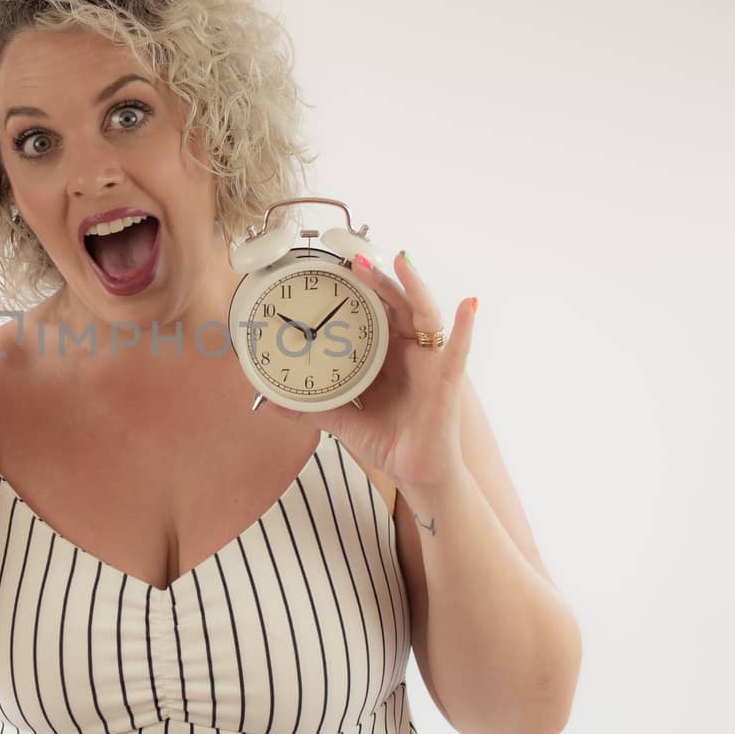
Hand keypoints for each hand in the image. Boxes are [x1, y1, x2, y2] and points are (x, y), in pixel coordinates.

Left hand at [264, 252, 475, 490]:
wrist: (417, 474)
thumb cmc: (390, 442)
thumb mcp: (344, 420)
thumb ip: (311, 409)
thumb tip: (268, 402)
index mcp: (385, 356)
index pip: (372, 314)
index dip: (358, 291)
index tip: (335, 268)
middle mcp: (408, 352)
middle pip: (395, 305)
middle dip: (378, 280)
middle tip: (355, 259)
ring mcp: (429, 362)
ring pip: (424, 314)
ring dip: (414, 286)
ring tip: (401, 261)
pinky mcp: (447, 381)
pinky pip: (457, 351)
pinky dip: (463, 328)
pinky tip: (466, 307)